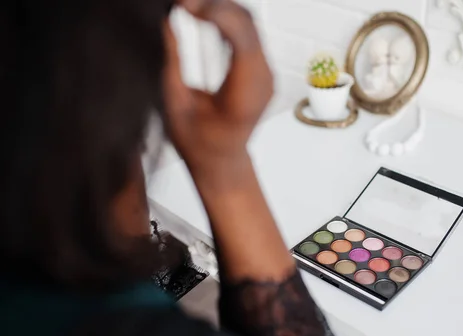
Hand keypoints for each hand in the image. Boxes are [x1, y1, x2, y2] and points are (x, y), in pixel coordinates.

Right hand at [162, 0, 272, 170]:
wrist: (221, 160)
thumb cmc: (198, 144)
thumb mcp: (175, 105)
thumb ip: (171, 63)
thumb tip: (164, 22)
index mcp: (245, 96)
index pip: (242, 41)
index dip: (215, 14)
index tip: (183, 5)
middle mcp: (263, 81)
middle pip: (247, 24)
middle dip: (213, 4)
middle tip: (181, 2)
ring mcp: (266, 73)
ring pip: (248, 22)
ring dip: (219, 7)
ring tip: (188, 5)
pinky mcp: (260, 67)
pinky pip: (247, 31)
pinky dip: (224, 15)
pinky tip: (201, 12)